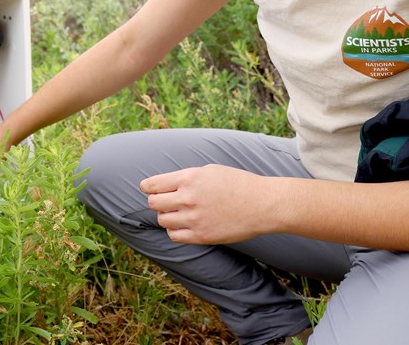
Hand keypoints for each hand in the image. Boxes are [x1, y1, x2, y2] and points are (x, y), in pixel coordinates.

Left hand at [140, 164, 276, 243]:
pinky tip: (183, 225)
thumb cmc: (237, 183)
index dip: (147, 187)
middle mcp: (188, 198)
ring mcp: (194, 219)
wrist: (262, 204)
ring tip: (177, 213)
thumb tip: (166, 186)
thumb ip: (186, 178)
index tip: (146, 188)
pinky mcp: (201, 236)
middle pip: (154, 203)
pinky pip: (174, 236)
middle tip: (163, 201)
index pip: (153, 185)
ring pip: (163, 220)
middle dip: (156, 201)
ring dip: (166, 216)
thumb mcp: (209, 171)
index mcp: (189, 178)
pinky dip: (174, 231)